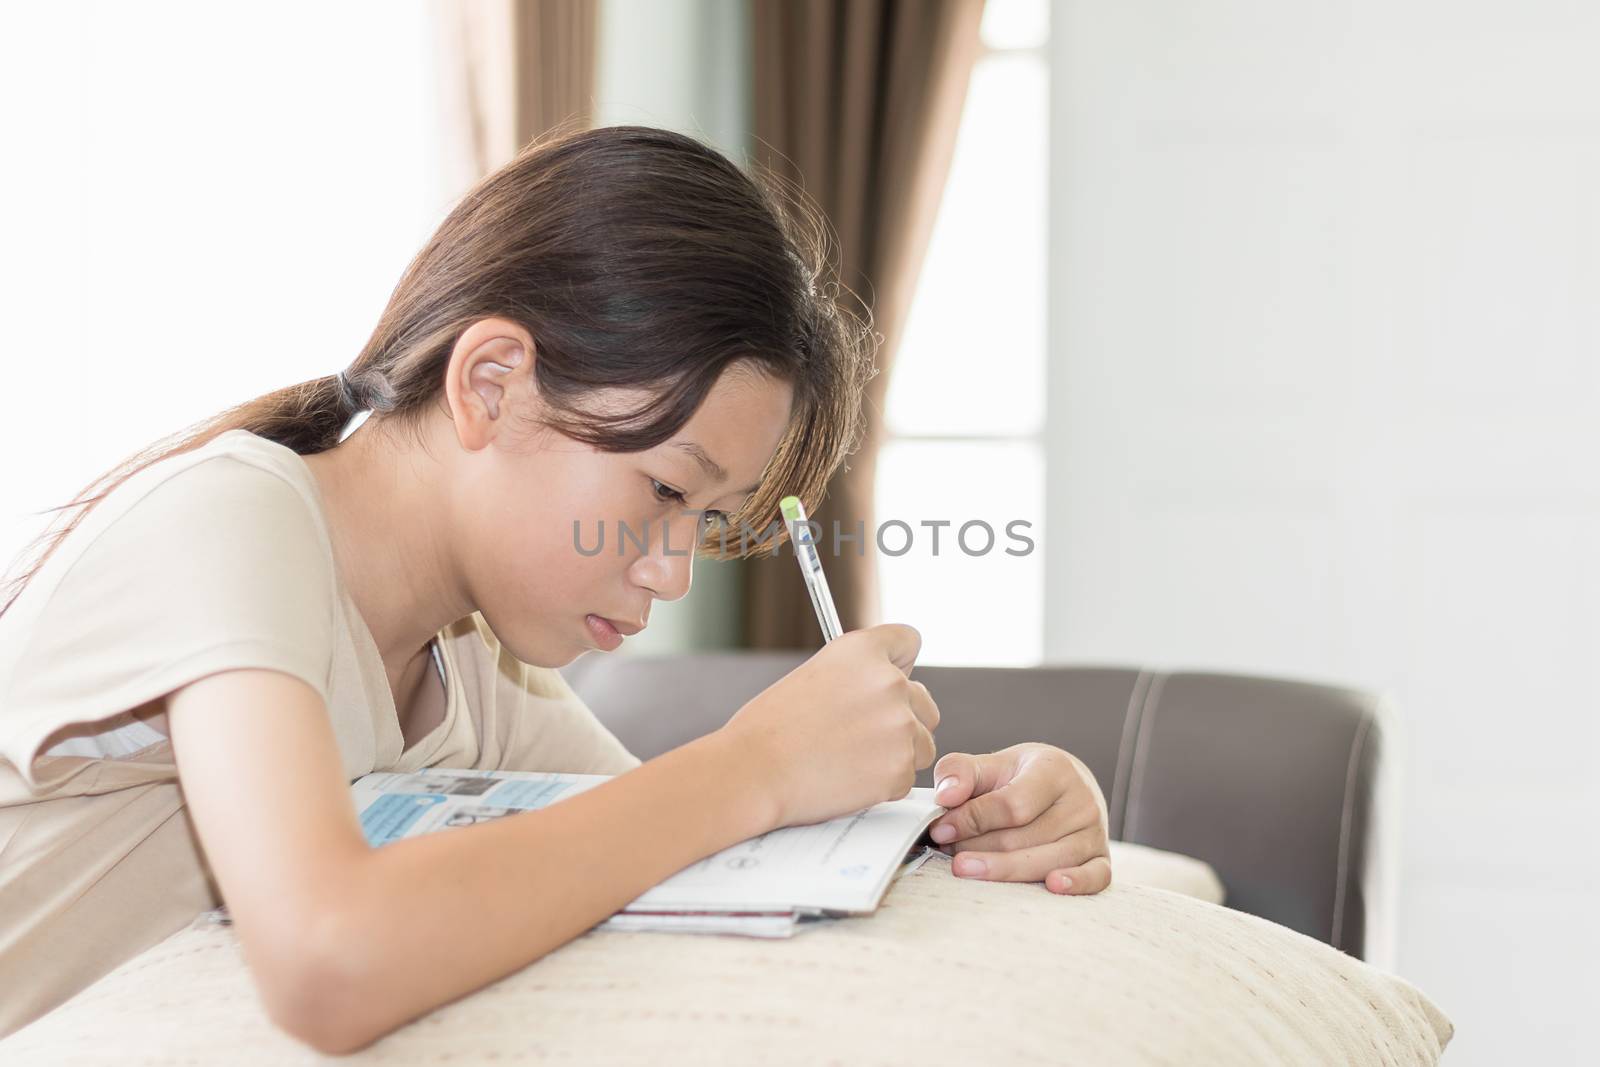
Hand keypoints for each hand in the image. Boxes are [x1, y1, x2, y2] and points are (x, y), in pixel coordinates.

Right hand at [718, 624, 938, 829]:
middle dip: (903, 719)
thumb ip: (856, 675)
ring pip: (922, 743)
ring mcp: (900, 725)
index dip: (900, 664)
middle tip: (861, 737)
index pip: (909, 641)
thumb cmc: (770, 729)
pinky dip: (883, 785)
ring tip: (849, 761)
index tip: (890, 680)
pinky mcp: (900, 767)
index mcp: (862, 650)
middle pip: (924, 701)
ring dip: (896, 754)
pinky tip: (847, 780)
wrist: (754, 772)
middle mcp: (889, 681)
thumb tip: (885, 685)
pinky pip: (905, 778)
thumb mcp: (813, 676)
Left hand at [926, 743, 1110, 894]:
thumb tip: (945, 795)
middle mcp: (1080, 801)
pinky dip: (1076, 883)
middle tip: (948, 853)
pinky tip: (1052, 886)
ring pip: (1048, 861)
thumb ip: (962, 772)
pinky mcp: (1101, 858)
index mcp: (1053, 770)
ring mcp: (1094, 832)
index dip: (973, 819)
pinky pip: (1095, 876)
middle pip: (1023, 838)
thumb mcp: (992, 764)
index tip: (941, 829)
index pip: (1011, 804)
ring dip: (1002, 870)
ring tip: (966, 870)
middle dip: (979, 848)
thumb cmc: (1022, 777)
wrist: (1066, 785)